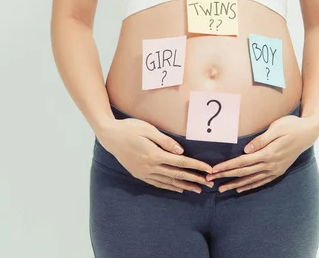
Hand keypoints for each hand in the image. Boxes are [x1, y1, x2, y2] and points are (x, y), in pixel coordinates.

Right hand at [96, 118, 213, 193]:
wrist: (109, 136)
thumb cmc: (129, 128)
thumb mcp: (148, 129)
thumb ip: (165, 141)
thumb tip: (181, 152)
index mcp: (154, 155)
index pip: (181, 163)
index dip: (196, 166)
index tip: (208, 169)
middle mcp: (150, 166)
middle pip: (177, 175)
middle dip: (195, 179)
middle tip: (209, 183)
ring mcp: (144, 172)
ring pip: (168, 182)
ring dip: (184, 186)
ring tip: (197, 189)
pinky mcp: (139, 174)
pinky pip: (157, 183)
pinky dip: (169, 187)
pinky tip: (178, 189)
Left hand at [206, 114, 318, 192]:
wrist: (309, 132)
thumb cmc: (291, 126)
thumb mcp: (277, 128)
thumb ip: (261, 140)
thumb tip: (246, 150)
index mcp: (268, 153)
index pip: (242, 162)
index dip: (227, 167)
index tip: (213, 170)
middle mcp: (271, 164)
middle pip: (243, 173)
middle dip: (225, 177)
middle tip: (210, 181)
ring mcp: (275, 169)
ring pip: (251, 180)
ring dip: (235, 185)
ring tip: (222, 189)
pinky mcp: (278, 170)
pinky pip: (262, 181)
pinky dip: (250, 186)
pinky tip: (241, 188)